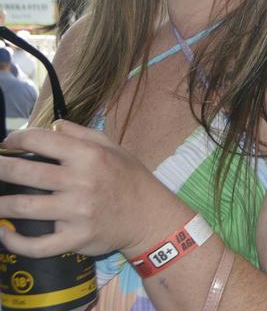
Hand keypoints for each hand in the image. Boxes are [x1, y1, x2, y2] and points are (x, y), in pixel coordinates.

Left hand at [0, 121, 189, 257]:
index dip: (17, 139)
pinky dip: (14, 241)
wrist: (149, 216)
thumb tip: (53, 126)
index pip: (41, 141)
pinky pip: (37, 245)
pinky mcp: (75, 238)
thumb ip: (82, 133)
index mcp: (88, 156)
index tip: (7, 143)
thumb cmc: (129, 179)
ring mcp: (77, 212)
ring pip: (24, 208)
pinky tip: (4, 233)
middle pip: (24, 173)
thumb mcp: (113, 147)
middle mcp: (81, 182)